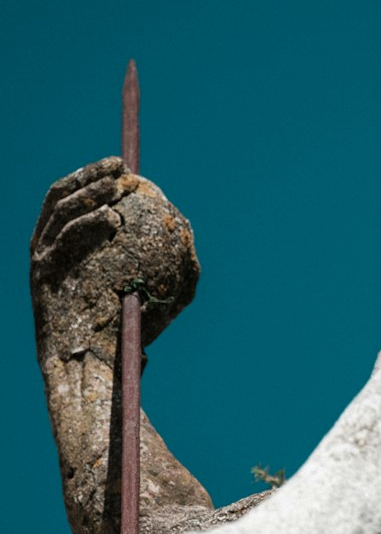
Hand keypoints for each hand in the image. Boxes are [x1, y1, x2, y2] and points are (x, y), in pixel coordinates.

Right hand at [31, 157, 199, 350]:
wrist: (96, 368)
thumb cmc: (125, 336)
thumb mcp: (154, 295)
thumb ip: (169, 268)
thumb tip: (188, 236)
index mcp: (67, 249)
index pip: (76, 202)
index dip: (96, 179)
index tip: (124, 168)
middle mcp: (48, 250)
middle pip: (62, 198)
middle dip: (89, 175)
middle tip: (119, 165)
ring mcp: (41, 260)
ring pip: (60, 212)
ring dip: (88, 192)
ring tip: (116, 185)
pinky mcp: (39, 274)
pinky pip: (62, 238)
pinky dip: (86, 223)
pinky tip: (111, 219)